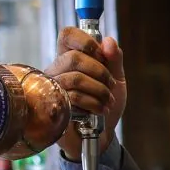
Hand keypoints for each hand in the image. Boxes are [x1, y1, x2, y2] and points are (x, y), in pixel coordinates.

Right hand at [49, 27, 126, 160]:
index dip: (84, 39)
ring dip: (100, 91)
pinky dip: (94, 104)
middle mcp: (56, 71)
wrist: (102, 135)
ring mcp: (52, 89)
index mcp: (70, 57)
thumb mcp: (116, 79)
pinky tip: (98, 111)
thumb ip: (114, 58)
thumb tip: (108, 41)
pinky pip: (74, 98)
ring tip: (107, 102)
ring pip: (75, 78)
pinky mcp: (54, 107)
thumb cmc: (104, 104)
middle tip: (109, 84)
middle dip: (99, 71)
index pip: (67, 35)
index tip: (101, 53)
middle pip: (73, 57)